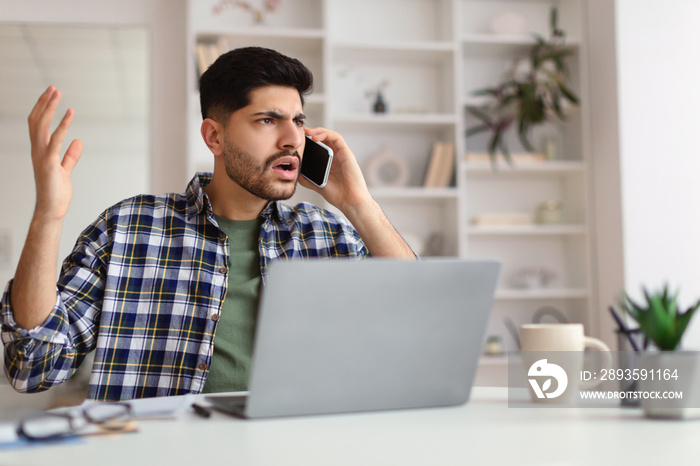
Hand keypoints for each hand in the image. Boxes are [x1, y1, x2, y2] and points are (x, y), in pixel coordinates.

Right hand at [28, 86, 82, 220]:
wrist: (52, 210)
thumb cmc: (56, 192)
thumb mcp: (65, 170)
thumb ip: (70, 156)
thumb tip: (78, 141)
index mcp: (40, 151)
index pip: (37, 125)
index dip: (43, 109)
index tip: (51, 95)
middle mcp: (37, 151)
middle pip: (36, 120)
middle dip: (44, 103)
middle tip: (53, 87)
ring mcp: (41, 156)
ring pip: (41, 126)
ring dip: (49, 108)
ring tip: (57, 93)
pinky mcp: (49, 163)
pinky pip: (55, 140)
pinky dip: (62, 125)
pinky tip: (69, 113)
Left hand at [301, 127, 371, 213]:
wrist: (350, 201)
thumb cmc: (338, 195)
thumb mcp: (318, 186)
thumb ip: (308, 179)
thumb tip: (296, 174)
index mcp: (330, 163)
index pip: (321, 146)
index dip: (311, 141)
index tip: (299, 140)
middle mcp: (337, 156)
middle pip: (325, 138)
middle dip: (313, 132)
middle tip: (301, 132)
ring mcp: (342, 154)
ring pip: (331, 135)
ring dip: (318, 131)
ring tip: (307, 132)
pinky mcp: (347, 153)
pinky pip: (337, 138)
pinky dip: (326, 134)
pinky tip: (316, 138)